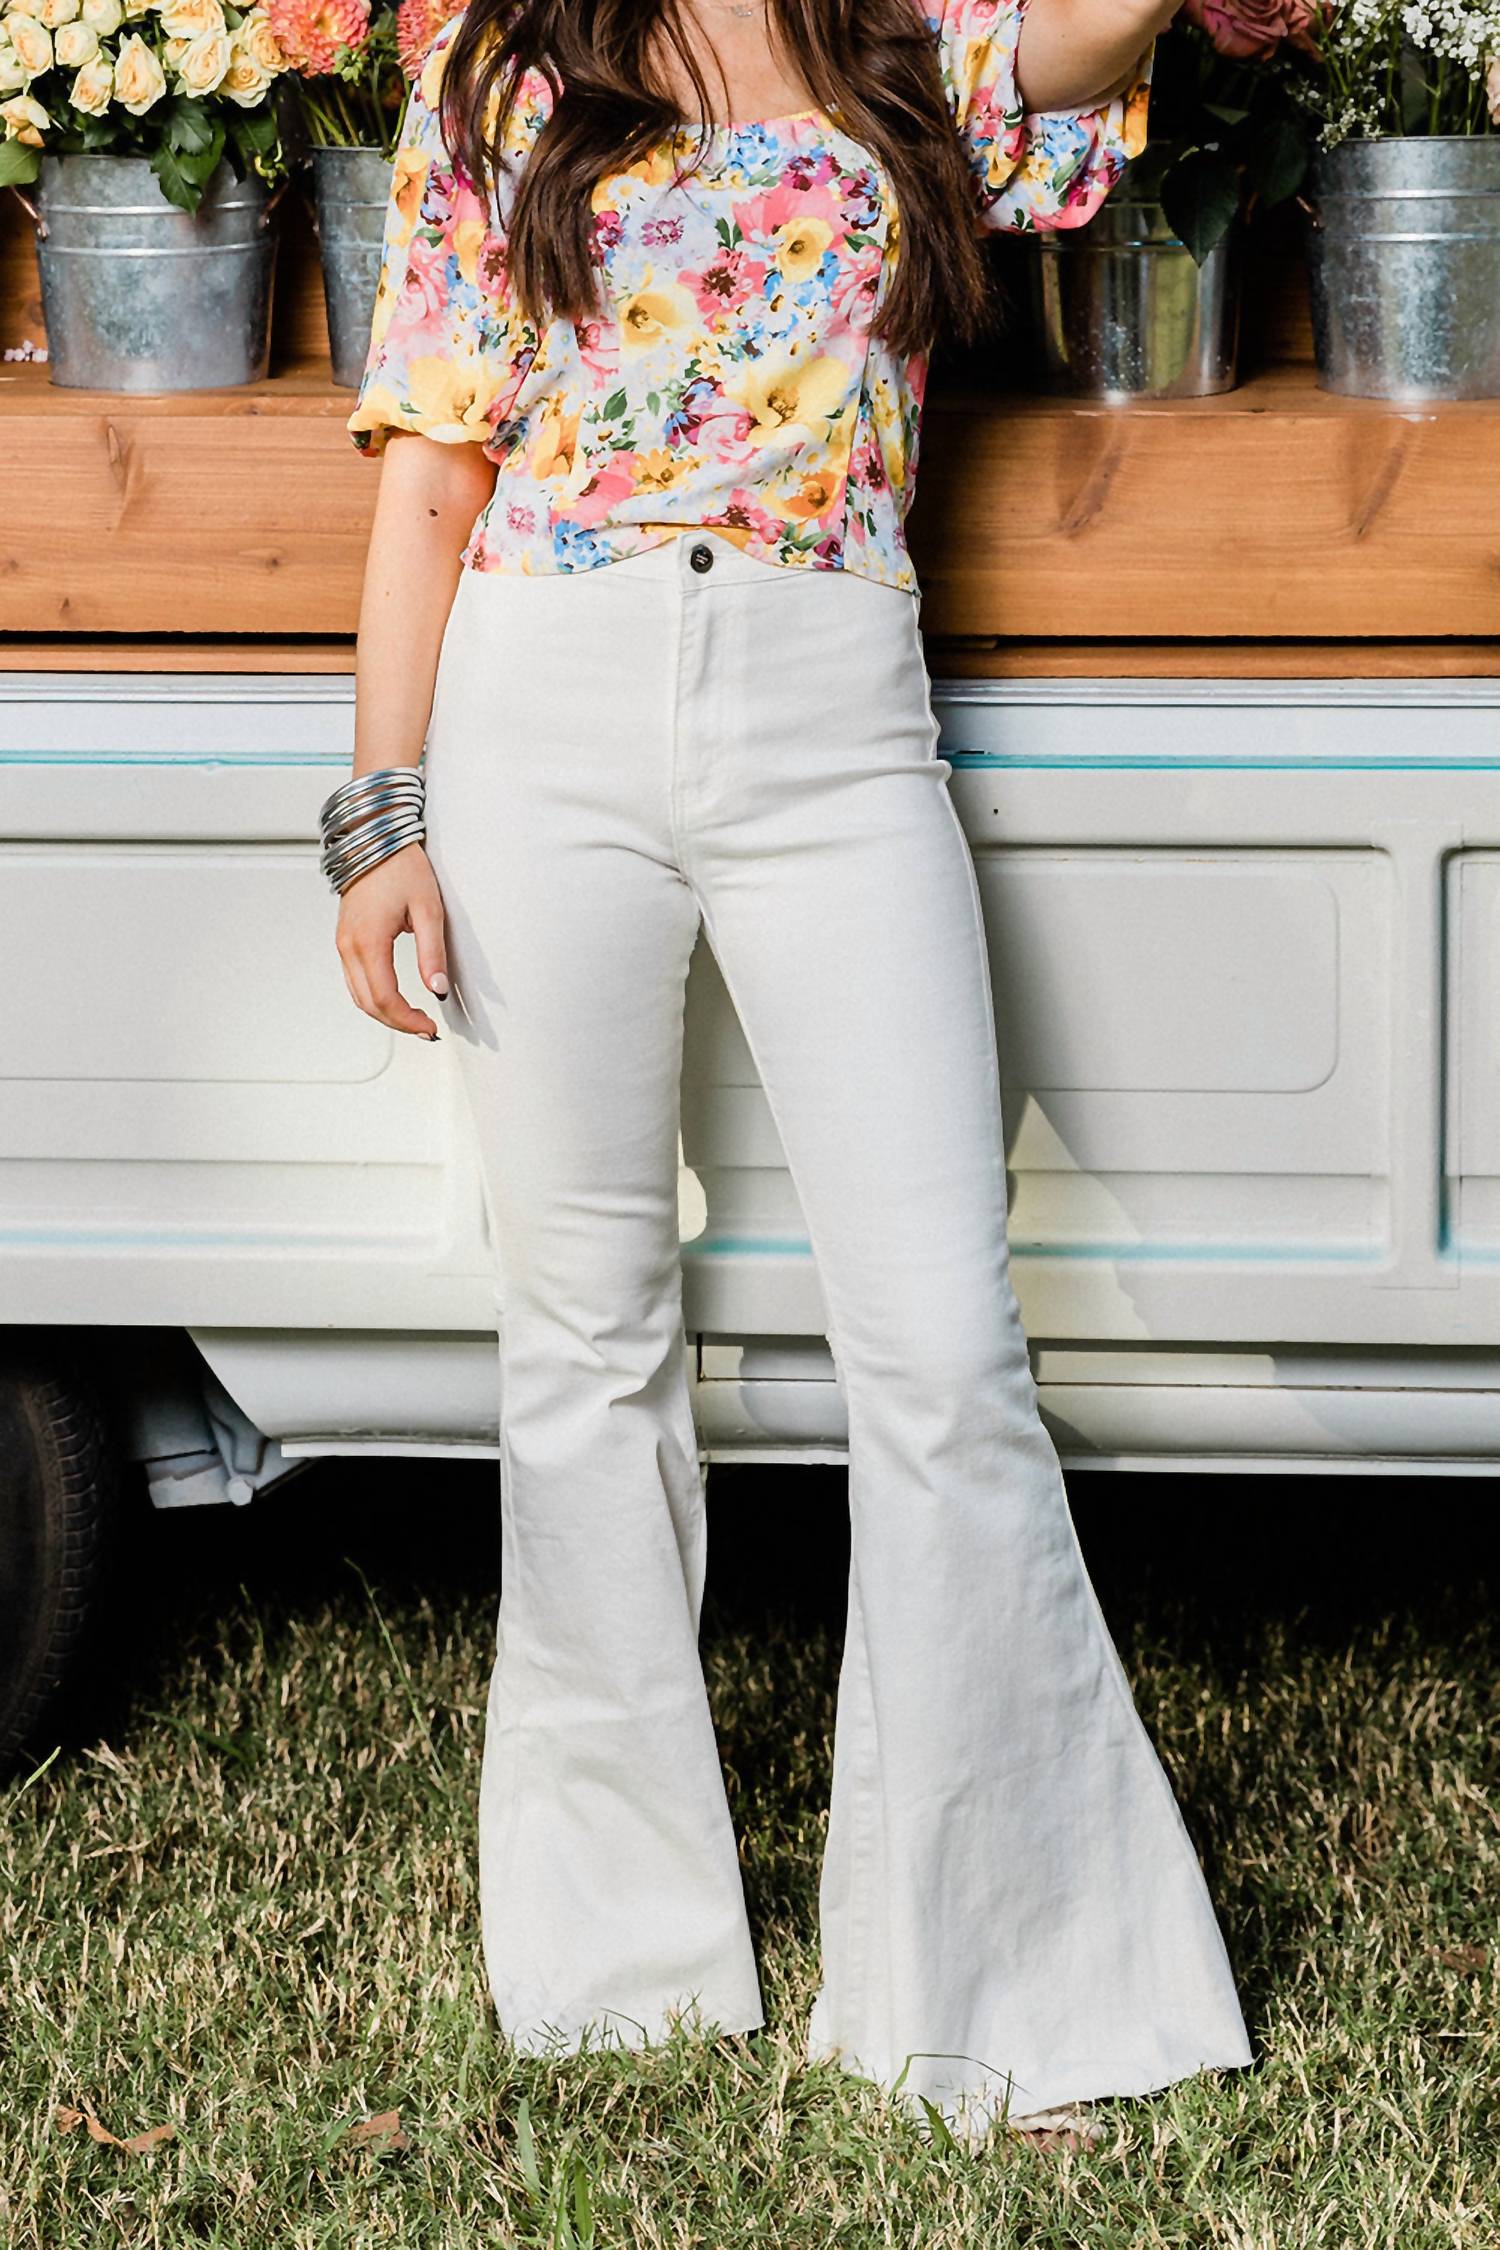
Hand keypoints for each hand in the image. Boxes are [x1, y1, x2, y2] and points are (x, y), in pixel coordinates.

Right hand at [334, 840, 448, 1039]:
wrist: (374, 838)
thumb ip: (432, 952)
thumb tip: (437, 988)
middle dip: (398, 1022)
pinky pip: (355, 980)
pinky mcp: (345, 939)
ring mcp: (343, 943)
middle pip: (369, 1003)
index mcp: (368, 941)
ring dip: (384, 1013)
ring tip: (414, 1019)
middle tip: (426, 1030)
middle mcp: (349, 945)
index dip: (408, 1020)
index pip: (386, 998)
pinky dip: (374, 997)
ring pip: (358, 995)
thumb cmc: (400, 865)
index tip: (430, 1027)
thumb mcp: (428, 908)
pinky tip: (395, 1000)